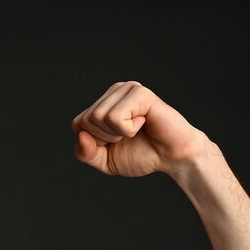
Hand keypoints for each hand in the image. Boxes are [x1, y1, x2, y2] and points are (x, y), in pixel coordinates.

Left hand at [71, 81, 210, 177]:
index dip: (94, 143)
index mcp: (104, 104)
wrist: (171, 157)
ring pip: (98, 117)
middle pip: (86, 121)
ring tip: (136, 130)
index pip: (78, 124)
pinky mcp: (140, 93)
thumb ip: (86, 153)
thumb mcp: (105, 161)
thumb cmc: (142, 154)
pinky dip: (127, 130)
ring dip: (116, 134)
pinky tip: (143, 123)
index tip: (115, 143)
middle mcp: (114, 92)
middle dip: (104, 139)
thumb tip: (81, 136)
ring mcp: (127, 89)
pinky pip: (115, 117)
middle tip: (128, 137)